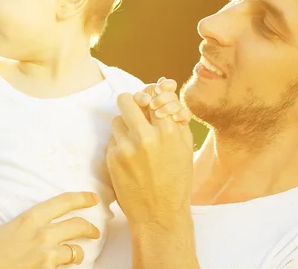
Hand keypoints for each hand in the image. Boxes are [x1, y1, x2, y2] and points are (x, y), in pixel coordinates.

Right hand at [0, 172, 100, 268]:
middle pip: (78, 226)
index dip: (82, 198)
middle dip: (90, 228)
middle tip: (94, 230)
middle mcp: (42, 237)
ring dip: (79, 251)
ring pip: (76, 251)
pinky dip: (67, 266)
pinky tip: (65, 266)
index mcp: (30, 220)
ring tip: (78, 251)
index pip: (64, 203)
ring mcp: (46, 258)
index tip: (94, 198)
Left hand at [106, 85, 193, 227]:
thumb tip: (164, 83)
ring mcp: (127, 148)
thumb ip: (175, 116)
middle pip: (127, 99)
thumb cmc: (176, 180)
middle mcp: (147, 137)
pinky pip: (112, 138)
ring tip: (135, 140)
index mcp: (169, 132)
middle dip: (131, 103)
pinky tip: (130, 158)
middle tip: (135, 110)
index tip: (150, 101)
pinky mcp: (113, 158)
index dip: (150, 94)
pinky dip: (119, 143)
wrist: (160, 215)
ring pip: (117, 118)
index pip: (153, 94)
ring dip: (124, 125)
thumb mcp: (185, 147)